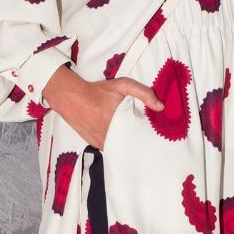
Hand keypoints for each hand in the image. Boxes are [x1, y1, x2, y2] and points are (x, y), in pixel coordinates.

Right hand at [44, 66, 163, 149]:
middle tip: (148, 138)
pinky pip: (111, 148)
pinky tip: (122, 140)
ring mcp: (102, 141)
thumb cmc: (98, 91)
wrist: (72, 97)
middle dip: (140, 142)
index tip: (155, 134)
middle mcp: (111, 134)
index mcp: (120, 120)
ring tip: (137, 141)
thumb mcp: (123, 85)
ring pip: (121, 148)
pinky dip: (117, 146)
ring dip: (128, 145)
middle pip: (132, 144)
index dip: (148, 135)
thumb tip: (160, 107)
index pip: (140, 135)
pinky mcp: (95, 144)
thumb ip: (143, 93)